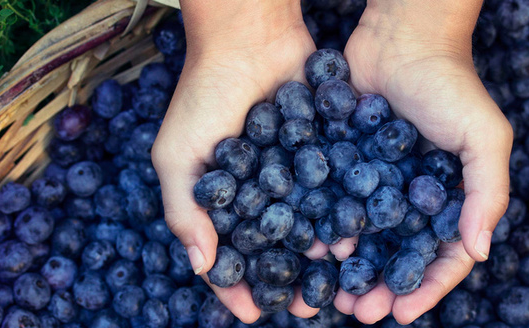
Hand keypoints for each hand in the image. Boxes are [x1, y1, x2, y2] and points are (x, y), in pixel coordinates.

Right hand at [151, 1, 318, 322]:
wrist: (250, 38)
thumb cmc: (204, 94)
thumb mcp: (177, 155)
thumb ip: (184, 211)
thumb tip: (200, 268)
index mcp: (218, 197)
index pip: (227, 253)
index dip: (237, 286)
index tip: (253, 312)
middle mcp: (255, 190)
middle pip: (273, 247)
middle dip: (288, 278)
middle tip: (307, 307)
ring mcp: (288, 173)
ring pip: (306, 224)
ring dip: (318, 252)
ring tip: (334, 276)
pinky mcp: (318, 152)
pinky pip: (329, 191)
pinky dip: (338, 214)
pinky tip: (352, 235)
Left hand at [330, 1, 512, 323]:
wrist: (400, 39)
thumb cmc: (450, 85)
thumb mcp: (484, 137)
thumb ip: (487, 193)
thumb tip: (479, 252)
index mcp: (447, 200)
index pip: (439, 256)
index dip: (423, 288)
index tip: (400, 314)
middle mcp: (409, 198)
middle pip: (393, 255)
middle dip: (377, 287)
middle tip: (357, 311)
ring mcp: (373, 183)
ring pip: (359, 237)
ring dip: (344, 269)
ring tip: (327, 294)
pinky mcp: (342, 165)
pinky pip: (330, 203)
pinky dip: (321, 227)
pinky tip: (307, 248)